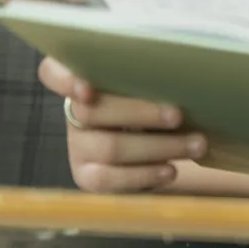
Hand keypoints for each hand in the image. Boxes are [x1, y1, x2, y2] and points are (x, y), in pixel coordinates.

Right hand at [40, 56, 207, 191]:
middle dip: (140, 113)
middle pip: (90, 111)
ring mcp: (78, 146)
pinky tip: (170, 170)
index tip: (86, 89)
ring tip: (196, 144)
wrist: (164, 140)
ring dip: (159, 146)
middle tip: (178, 115)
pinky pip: (109, 180)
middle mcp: (73, 111)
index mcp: (83, 77)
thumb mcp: (152, 80)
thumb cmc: (159, 97)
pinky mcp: (87, 176)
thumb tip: (182, 67)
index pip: (52, 72)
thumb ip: (151, 71)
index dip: (63, 79)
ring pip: (109, 147)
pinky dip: (144, 175)